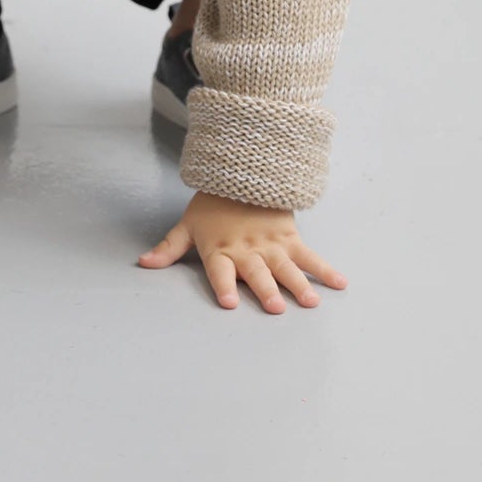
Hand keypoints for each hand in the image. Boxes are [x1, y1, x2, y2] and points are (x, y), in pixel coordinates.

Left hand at [138, 190, 348, 312]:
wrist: (239, 172)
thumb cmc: (211, 205)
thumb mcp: (187, 225)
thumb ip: (168, 248)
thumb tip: (142, 264)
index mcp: (220, 250)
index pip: (220, 271)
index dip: (225, 285)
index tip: (230, 302)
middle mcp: (246, 250)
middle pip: (257, 272)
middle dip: (266, 290)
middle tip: (275, 308)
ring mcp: (270, 244)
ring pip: (286, 267)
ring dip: (298, 284)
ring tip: (310, 303)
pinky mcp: (289, 237)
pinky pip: (309, 256)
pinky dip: (325, 269)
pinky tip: (340, 283)